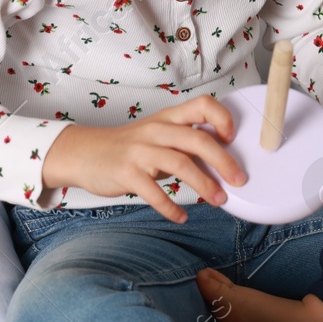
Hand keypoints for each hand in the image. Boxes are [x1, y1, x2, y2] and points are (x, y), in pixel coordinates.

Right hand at [40, 94, 246, 222]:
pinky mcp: (127, 173)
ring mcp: (140, 151)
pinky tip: (182, 216)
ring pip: (181, 164)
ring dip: (205, 185)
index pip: (202, 105)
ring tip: (219, 200)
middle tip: (239, 180)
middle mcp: (156, 130)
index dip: (223, 118)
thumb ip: (185, 143)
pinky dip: (172, 207)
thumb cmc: (127, 146)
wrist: (84, 154)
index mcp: (167, 118)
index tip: (233, 138)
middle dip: (224, 161)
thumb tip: (221, 162)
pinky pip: (155, 193)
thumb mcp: (157, 135)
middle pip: (198, 139)